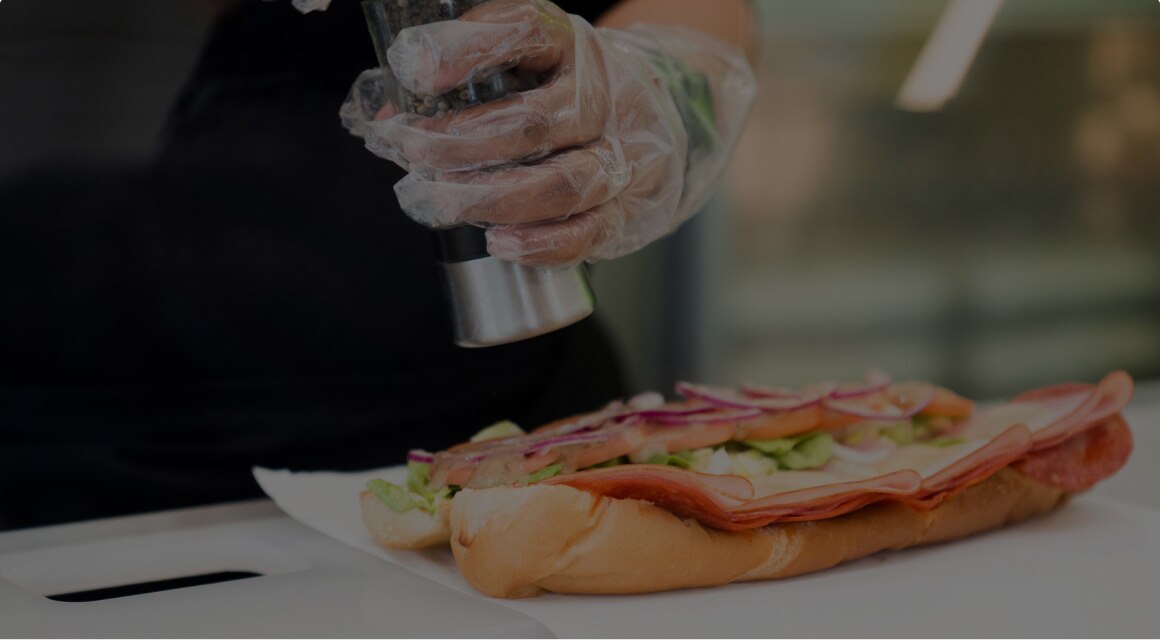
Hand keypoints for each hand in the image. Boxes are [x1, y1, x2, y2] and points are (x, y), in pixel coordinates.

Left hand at [343, 0, 754, 266]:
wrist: (667, 112)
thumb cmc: (570, 89)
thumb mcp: (524, 60)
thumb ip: (460, 78)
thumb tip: (386, 114)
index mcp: (568, 46)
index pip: (524, 33)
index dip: (467, 49)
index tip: (414, 68)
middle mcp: (601, 96)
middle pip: (532, 122)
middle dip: (459, 143)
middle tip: (409, 152)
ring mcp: (621, 154)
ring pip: (563, 182)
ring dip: (492, 198)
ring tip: (435, 203)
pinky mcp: (630, 206)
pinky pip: (590, 231)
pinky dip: (543, 242)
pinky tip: (499, 241)